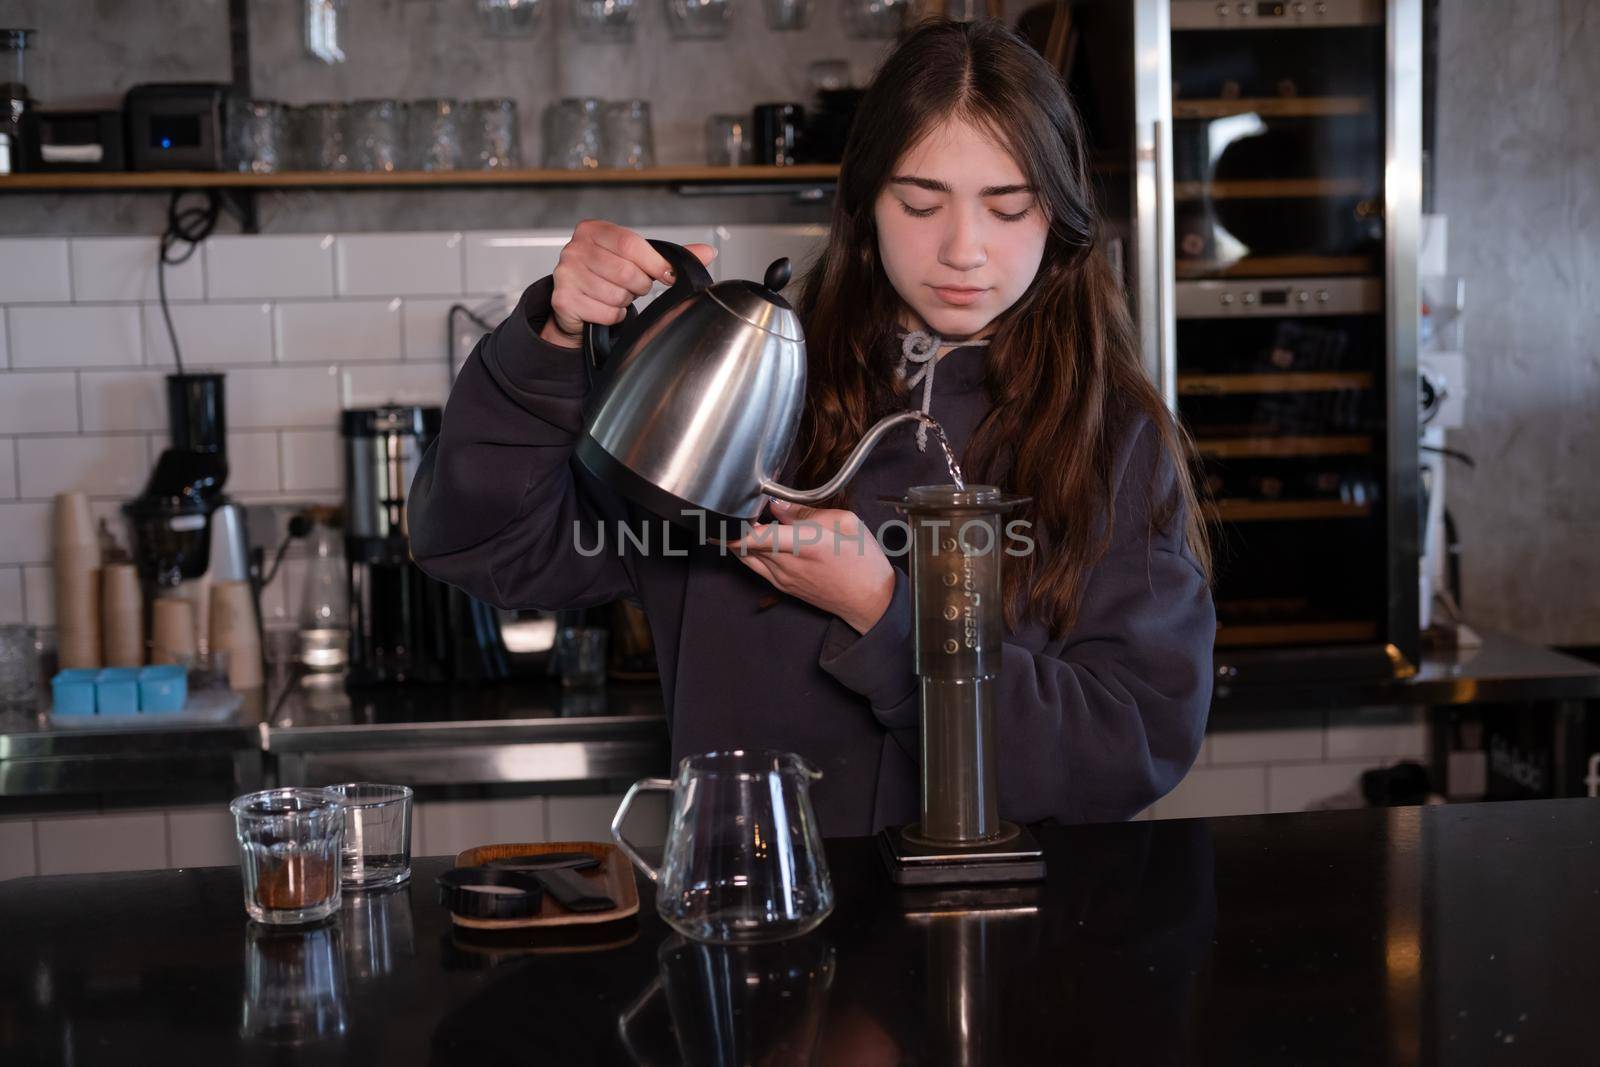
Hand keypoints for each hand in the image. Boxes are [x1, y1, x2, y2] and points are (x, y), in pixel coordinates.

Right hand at [539, 219, 717, 348]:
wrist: (576, 303)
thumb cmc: (607, 276)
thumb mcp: (635, 260)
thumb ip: (667, 256)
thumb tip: (707, 251)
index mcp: (593, 230)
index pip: (631, 243)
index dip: (655, 263)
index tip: (668, 275)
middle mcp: (575, 248)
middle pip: (626, 272)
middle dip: (639, 286)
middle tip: (633, 287)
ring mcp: (566, 273)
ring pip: (616, 295)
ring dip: (624, 302)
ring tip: (615, 295)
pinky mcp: (563, 299)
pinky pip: (605, 313)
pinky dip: (612, 316)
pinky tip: (603, 308)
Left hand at [725, 499, 897, 634]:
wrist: (870, 600)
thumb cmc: (863, 561)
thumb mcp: (845, 523)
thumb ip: (807, 512)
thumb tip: (778, 505)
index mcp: (804, 545)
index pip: (755, 536)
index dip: (735, 523)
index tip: (728, 507)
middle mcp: (787, 564)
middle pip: (742, 545)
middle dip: (736, 524)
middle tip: (740, 506)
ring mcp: (782, 578)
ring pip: (744, 556)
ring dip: (740, 538)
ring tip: (749, 519)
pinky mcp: (782, 586)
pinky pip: (755, 566)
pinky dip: (749, 551)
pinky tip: (760, 538)